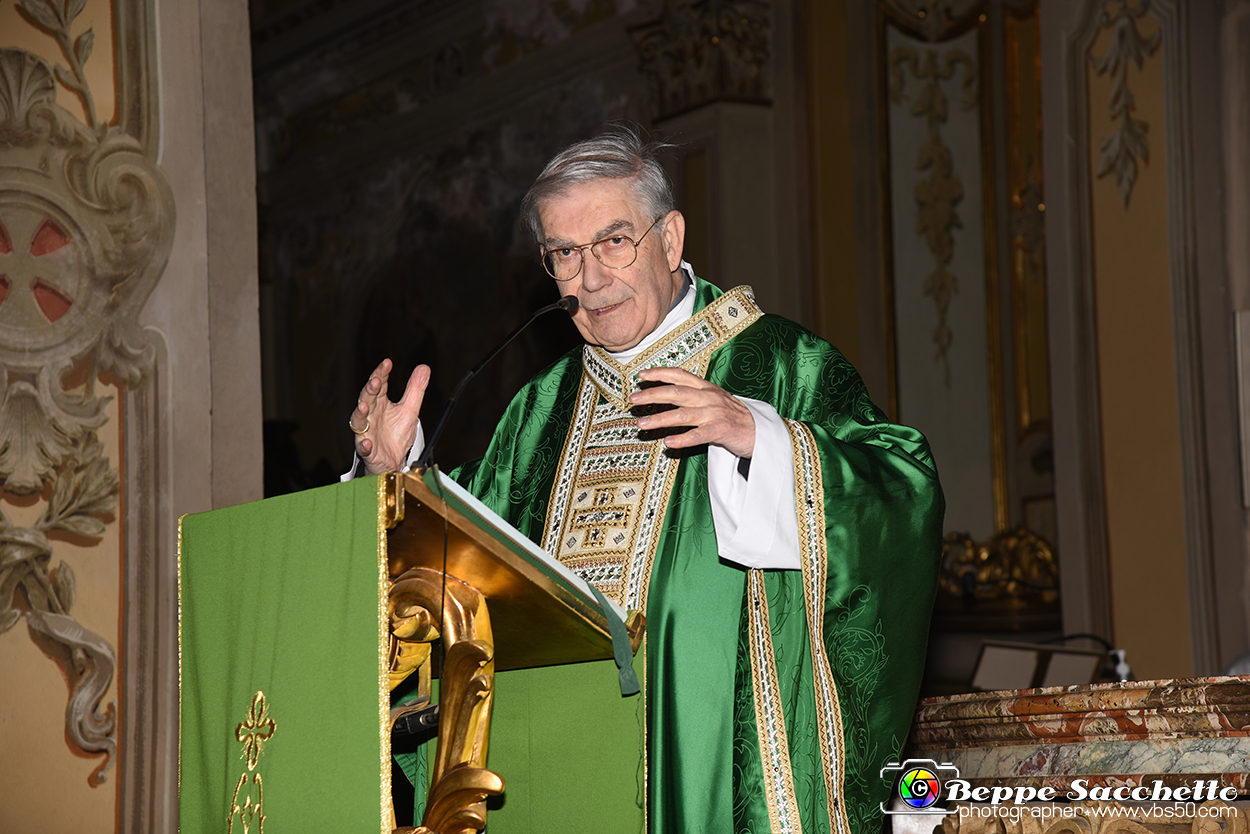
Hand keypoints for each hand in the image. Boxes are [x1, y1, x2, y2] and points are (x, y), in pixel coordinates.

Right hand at [350, 359, 430, 474]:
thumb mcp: (410, 410)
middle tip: (376, 381)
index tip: (387, 363)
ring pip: (359, 422)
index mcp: (380, 403)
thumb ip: (415, 389)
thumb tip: (424, 367)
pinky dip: (364, 445)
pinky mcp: (368, 450)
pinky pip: (364, 448)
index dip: (382, 373)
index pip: (379, 385)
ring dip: (360, 414)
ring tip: (363, 406)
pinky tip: (367, 442)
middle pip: (367, 400)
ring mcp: (367, 432)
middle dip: (370, 390)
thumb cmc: (396, 434)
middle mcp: (370, 415)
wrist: (393, 460)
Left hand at [628, 367, 754, 457]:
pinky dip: (682, 439)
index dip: (660, 373)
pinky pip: (698, 435)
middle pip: (676, 393)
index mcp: (707, 388)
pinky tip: (668, 442)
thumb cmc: (734, 417)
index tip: (642, 375)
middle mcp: (709, 397)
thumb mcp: (715, 399)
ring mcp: (715, 413)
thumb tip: (667, 393)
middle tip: (633, 400)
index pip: (680, 375)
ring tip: (641, 425)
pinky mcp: (721, 430)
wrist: (761, 432)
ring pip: (682, 415)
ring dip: (659, 419)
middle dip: (652, 395)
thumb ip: (695, 395)